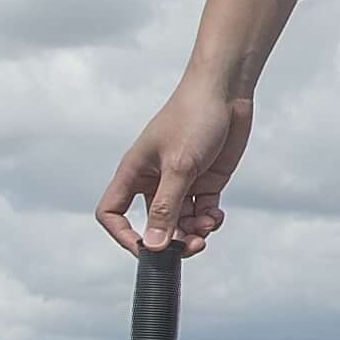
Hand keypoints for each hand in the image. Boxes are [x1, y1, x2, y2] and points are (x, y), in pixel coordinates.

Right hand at [98, 0, 299, 252]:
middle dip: (171, 240)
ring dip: (193, 232)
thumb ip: (165, 208)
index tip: (146, 249)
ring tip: (208, 225)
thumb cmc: (194, 117)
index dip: (123, 234)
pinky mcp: (205, 182)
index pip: (112, 212)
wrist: (226, 90)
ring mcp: (181, 182)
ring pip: (180, 223)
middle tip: (193, 245)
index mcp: (135, 173)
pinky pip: (202, 214)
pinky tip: (216, 216)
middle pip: (153, 225)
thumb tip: (152, 247)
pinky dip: (209, 221)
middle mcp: (154, 180)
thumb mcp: (179, 167)